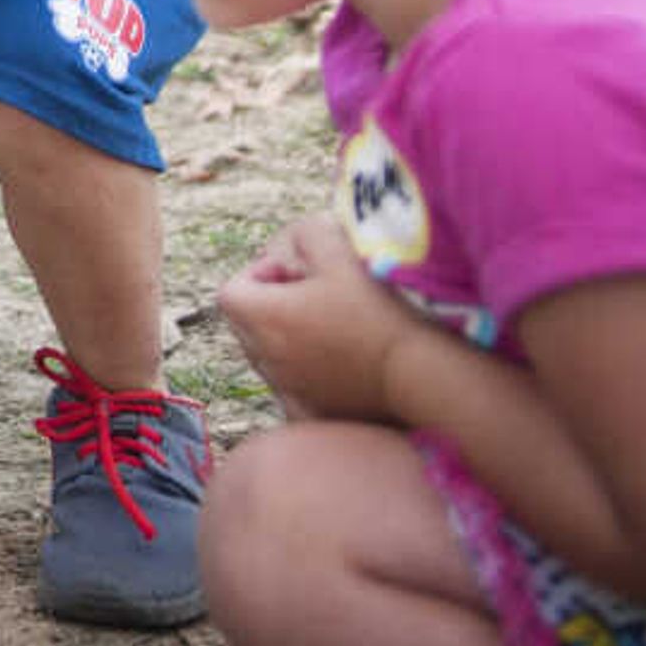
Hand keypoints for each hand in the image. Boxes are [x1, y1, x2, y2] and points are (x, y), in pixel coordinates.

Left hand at [216, 211, 416, 424]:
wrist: (416, 372)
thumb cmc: (377, 311)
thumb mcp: (340, 254)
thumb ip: (308, 233)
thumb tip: (295, 239)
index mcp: (265, 317)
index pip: (229, 292)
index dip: (256, 275)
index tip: (293, 274)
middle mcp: (267, 357)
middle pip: (245, 325)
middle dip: (268, 305)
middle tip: (312, 296)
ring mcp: (287, 388)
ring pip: (266, 357)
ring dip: (284, 338)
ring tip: (329, 327)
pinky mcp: (310, 411)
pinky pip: (289, 391)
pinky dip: (301, 375)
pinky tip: (334, 363)